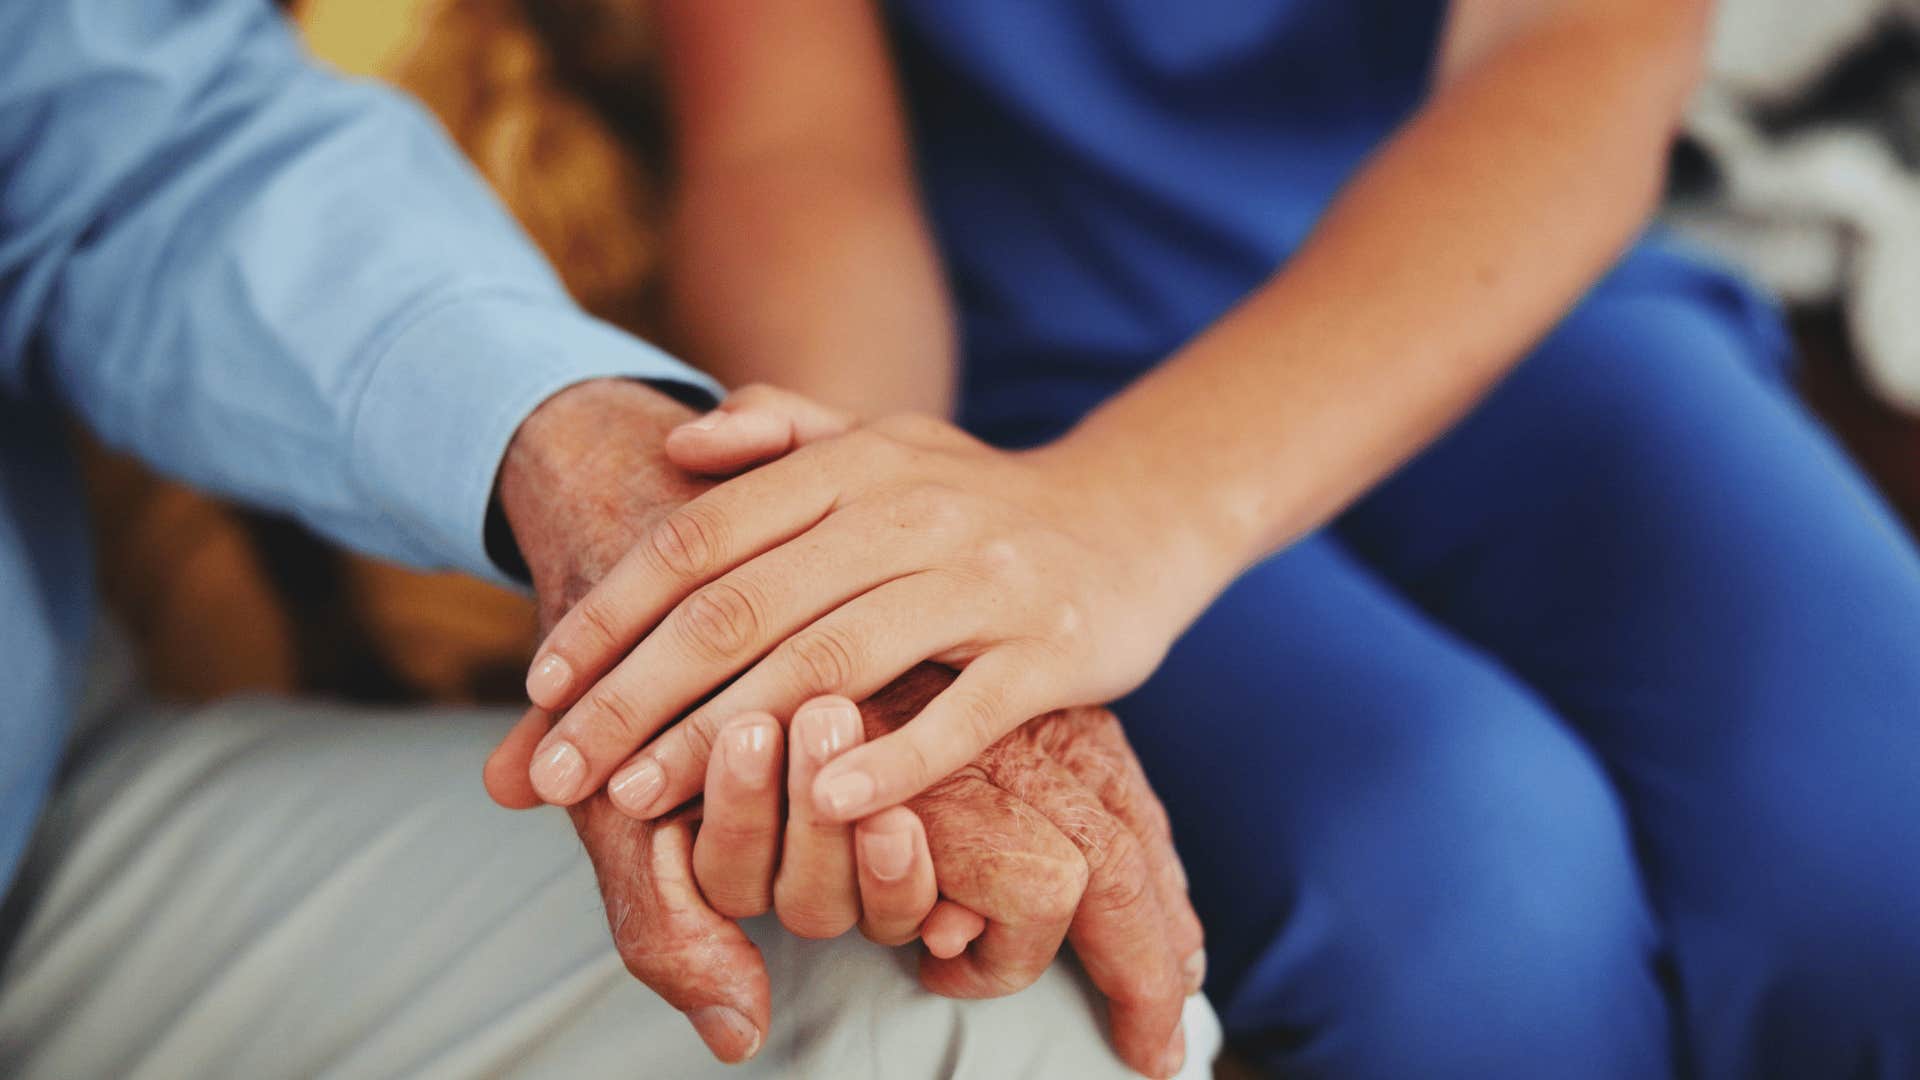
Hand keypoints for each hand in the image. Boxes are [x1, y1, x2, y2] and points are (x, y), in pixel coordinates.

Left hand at [483, 381, 1203, 1075]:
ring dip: (725, 740)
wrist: (1134, 516)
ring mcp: (983, 583)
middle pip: (743, 609)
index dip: (611, 614)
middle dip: (635, 696)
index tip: (539, 690)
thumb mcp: (881, 439)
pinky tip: (823, 806)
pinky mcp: (1050, 651)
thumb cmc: (974, 498)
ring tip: (642, 801)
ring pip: (831, 665)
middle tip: (559, 773)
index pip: (701, 539)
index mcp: (852, 465)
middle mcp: (909, 513)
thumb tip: (677, 449)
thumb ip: (778, 428)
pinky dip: (892, 760)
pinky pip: (961, 714)